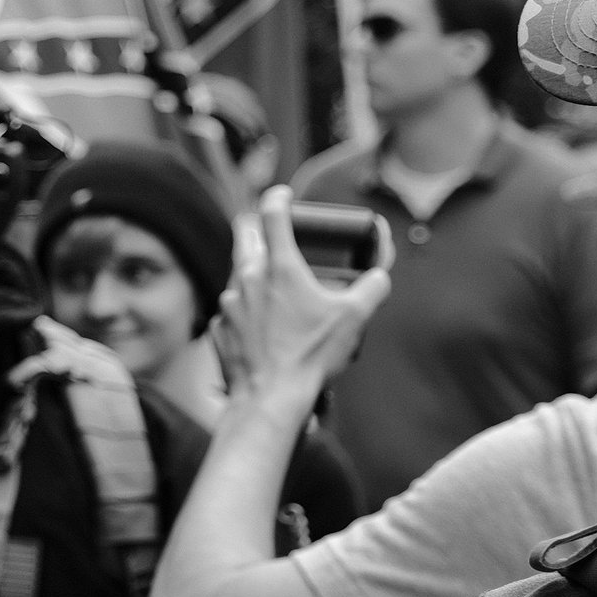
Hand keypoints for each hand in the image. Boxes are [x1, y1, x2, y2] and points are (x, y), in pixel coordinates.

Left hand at [212, 186, 392, 409]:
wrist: (270, 399)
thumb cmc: (311, 357)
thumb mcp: (355, 319)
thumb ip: (373, 287)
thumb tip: (379, 275)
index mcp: (279, 267)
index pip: (272, 212)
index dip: (279, 197)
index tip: (284, 196)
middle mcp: (247, 278)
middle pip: (245, 235)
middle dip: (258, 230)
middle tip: (274, 237)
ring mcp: (228, 303)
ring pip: (237, 275)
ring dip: (254, 277)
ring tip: (277, 296)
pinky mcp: (218, 328)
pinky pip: (231, 311)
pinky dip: (245, 313)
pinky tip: (262, 330)